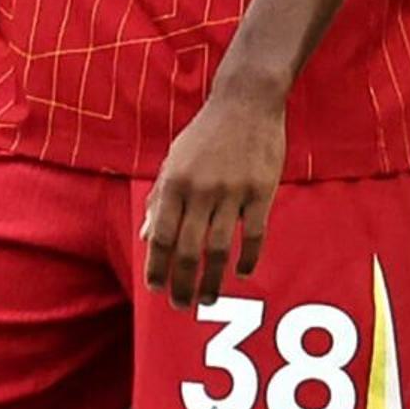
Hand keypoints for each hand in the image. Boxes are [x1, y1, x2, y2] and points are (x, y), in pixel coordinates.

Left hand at [140, 78, 283, 310]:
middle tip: (181, 306)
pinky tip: (242, 274)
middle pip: (189, 251)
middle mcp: (201, 191)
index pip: (162, 237)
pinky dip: (248, 258)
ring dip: (212, 280)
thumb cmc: (205, 134)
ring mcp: (233, 192)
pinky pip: (254, 234)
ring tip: (208, 299)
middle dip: (182, 284)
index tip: (155, 289)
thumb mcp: (173, 160)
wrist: (246, 102)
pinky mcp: (261, 191)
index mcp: (175, 183)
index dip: (157, 267)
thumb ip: (160, 198)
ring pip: (220, 249)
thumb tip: (148, 237)